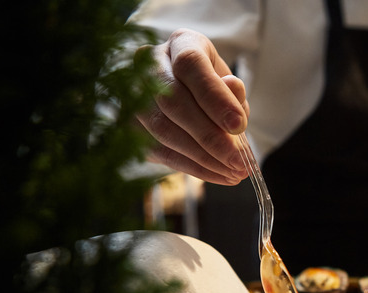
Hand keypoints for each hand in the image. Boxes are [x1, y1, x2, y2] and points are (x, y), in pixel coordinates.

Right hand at [135, 28, 249, 184]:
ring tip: (232, 173)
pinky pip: (158, 150)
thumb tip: (232, 90)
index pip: (191, 65)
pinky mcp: (128, 124)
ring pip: (162, 129)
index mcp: (182, 44)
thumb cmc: (213, 89)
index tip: (239, 126)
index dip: (214, 97)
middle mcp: (150, 63)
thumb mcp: (230, 86)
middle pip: (173, 101)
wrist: (186, 95)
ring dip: (201, 157)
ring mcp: (133, 93)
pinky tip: (216, 175)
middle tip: (238, 162)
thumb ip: (232, 93)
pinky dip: (191, 167)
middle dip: (210, 137)